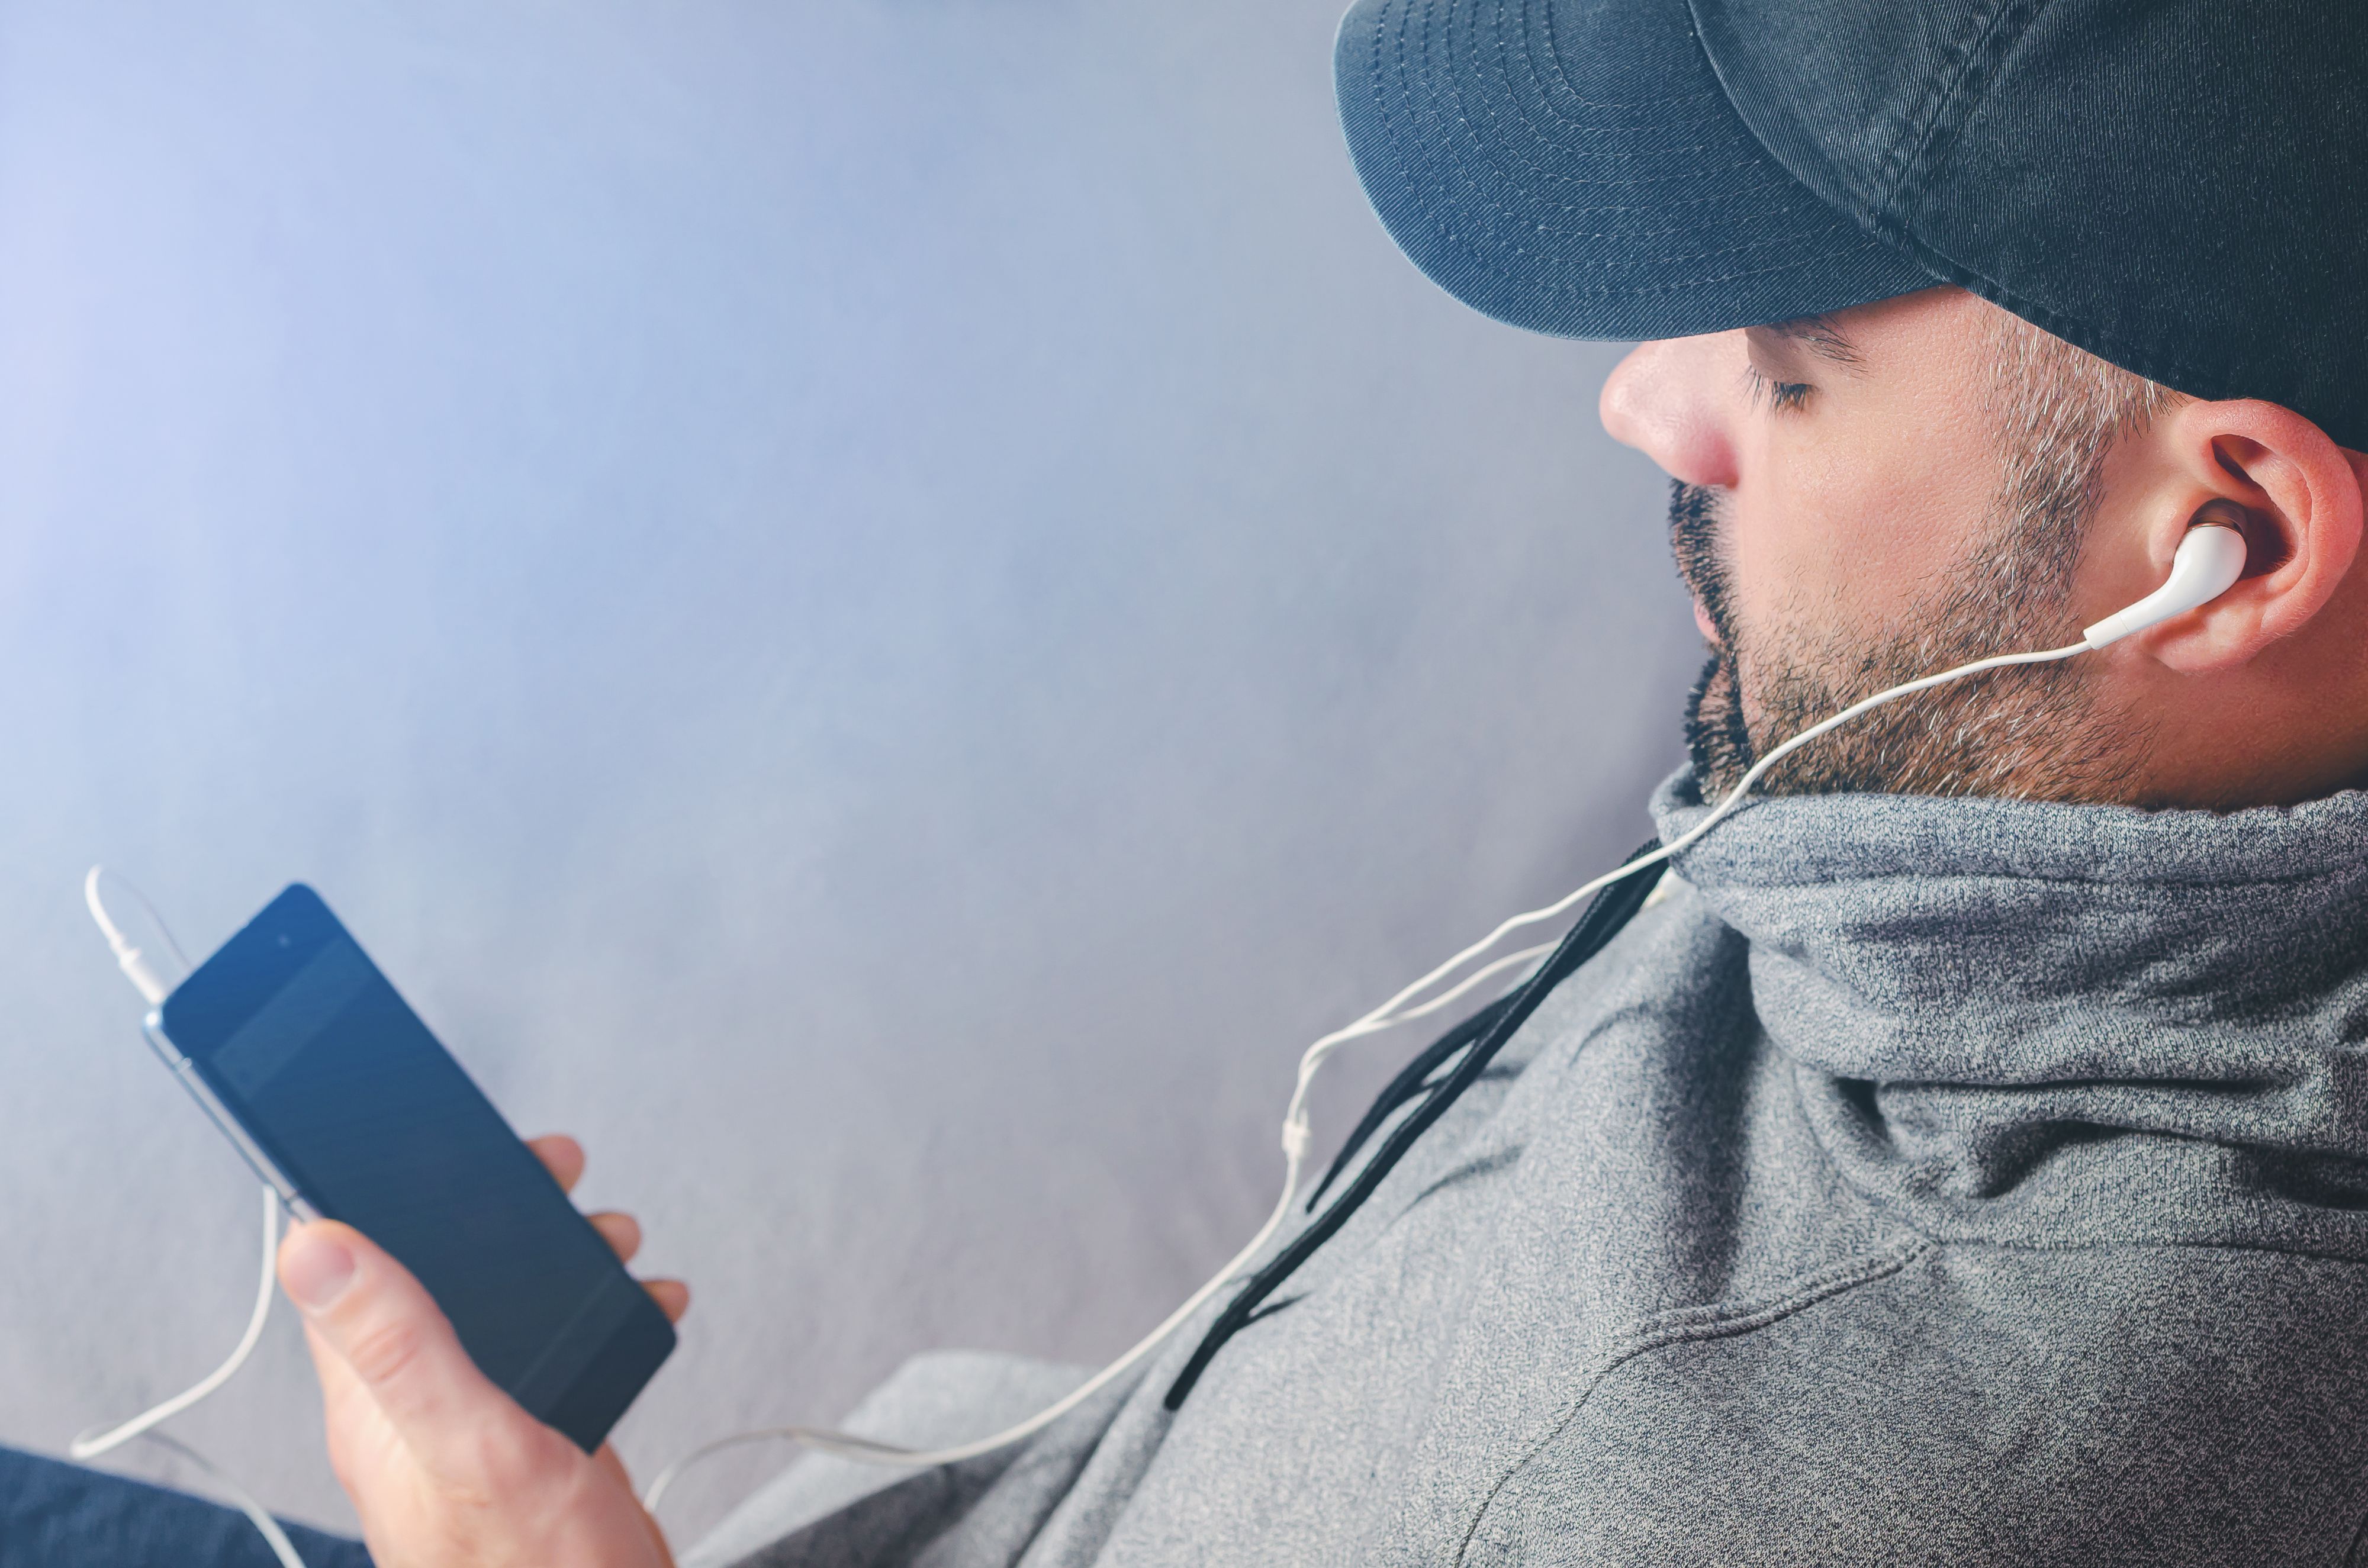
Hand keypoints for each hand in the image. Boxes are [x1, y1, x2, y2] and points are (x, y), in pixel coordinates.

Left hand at [276, 1134, 690, 1567]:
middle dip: (502, 1213)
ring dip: (563, 1259)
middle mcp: (419, 1415)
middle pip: (439, 1277)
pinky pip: (558, 1354)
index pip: (352, 1273)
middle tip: (562, 1172)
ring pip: (506, 1310)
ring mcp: (480, 1432)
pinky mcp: (538, 1448)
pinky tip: (649, 1309)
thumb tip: (311, 1245)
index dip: (386, 1198)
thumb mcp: (472, 1447)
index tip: (446, 1144)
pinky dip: (605, 1316)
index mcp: (379, 1408)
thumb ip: (400, 1345)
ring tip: (621, 1241)